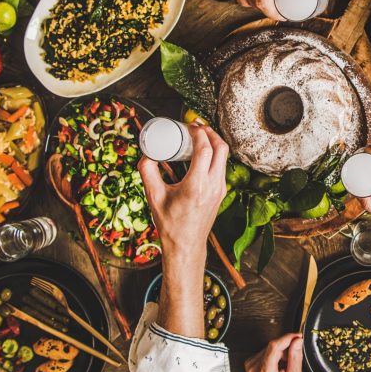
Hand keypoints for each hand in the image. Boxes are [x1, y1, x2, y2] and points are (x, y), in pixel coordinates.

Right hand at [138, 124, 228, 255]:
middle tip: (198, 126)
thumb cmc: (169, 224)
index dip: (199, 133)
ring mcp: (220, 189)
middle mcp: (213, 185)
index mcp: (196, 185)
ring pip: (224, 158)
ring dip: (215, 143)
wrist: (186, 245)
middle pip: (221, 149)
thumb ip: (147, 173)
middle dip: (211, 133)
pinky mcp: (221, 193)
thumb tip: (146, 154)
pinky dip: (215, 155)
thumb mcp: (154, 197)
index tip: (190, 126)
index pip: (205, 150)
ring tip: (201, 136)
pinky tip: (204, 153)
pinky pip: (222, 167)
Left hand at [245, 333, 302, 371]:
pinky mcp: (249, 362)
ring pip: (269, 347)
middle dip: (285, 347)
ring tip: (283, 365)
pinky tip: (276, 364)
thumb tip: (297, 341)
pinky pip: (265, 350)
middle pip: (272, 346)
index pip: (274, 346)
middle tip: (290, 359)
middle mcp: (254, 368)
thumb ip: (296, 358)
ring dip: (279, 351)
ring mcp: (250, 365)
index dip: (287, 338)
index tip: (297, 336)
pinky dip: (273, 354)